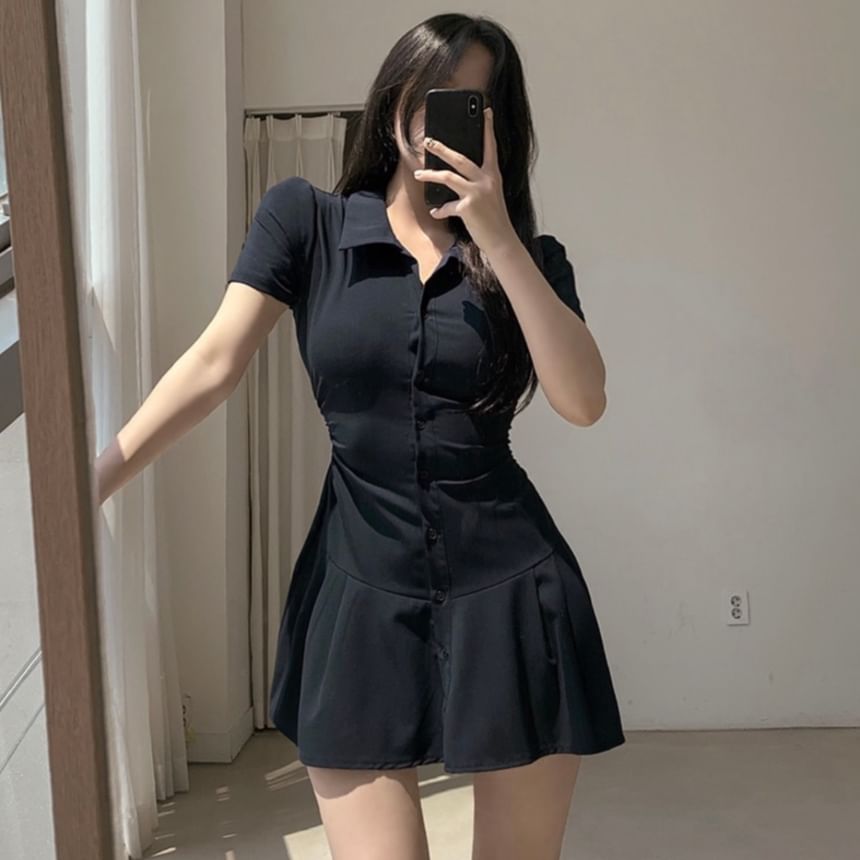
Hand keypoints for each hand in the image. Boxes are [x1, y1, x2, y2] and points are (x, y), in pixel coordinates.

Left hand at [413, 106, 516, 254]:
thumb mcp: (490, 195)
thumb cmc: (494, 218)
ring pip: (448, 177)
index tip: (486, 110)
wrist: (501, 240)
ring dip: (431, 174)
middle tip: (428, 141)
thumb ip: (478, 182)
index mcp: (494, 175)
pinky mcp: (468, 208)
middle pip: (460, 158)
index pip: (491, 146)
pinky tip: (435, 212)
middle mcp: (486, 181)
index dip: (488, 128)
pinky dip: (440, 210)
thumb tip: (456, 176)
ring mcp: (477, 193)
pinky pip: (447, 206)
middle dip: (442, 148)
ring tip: (419, 173)